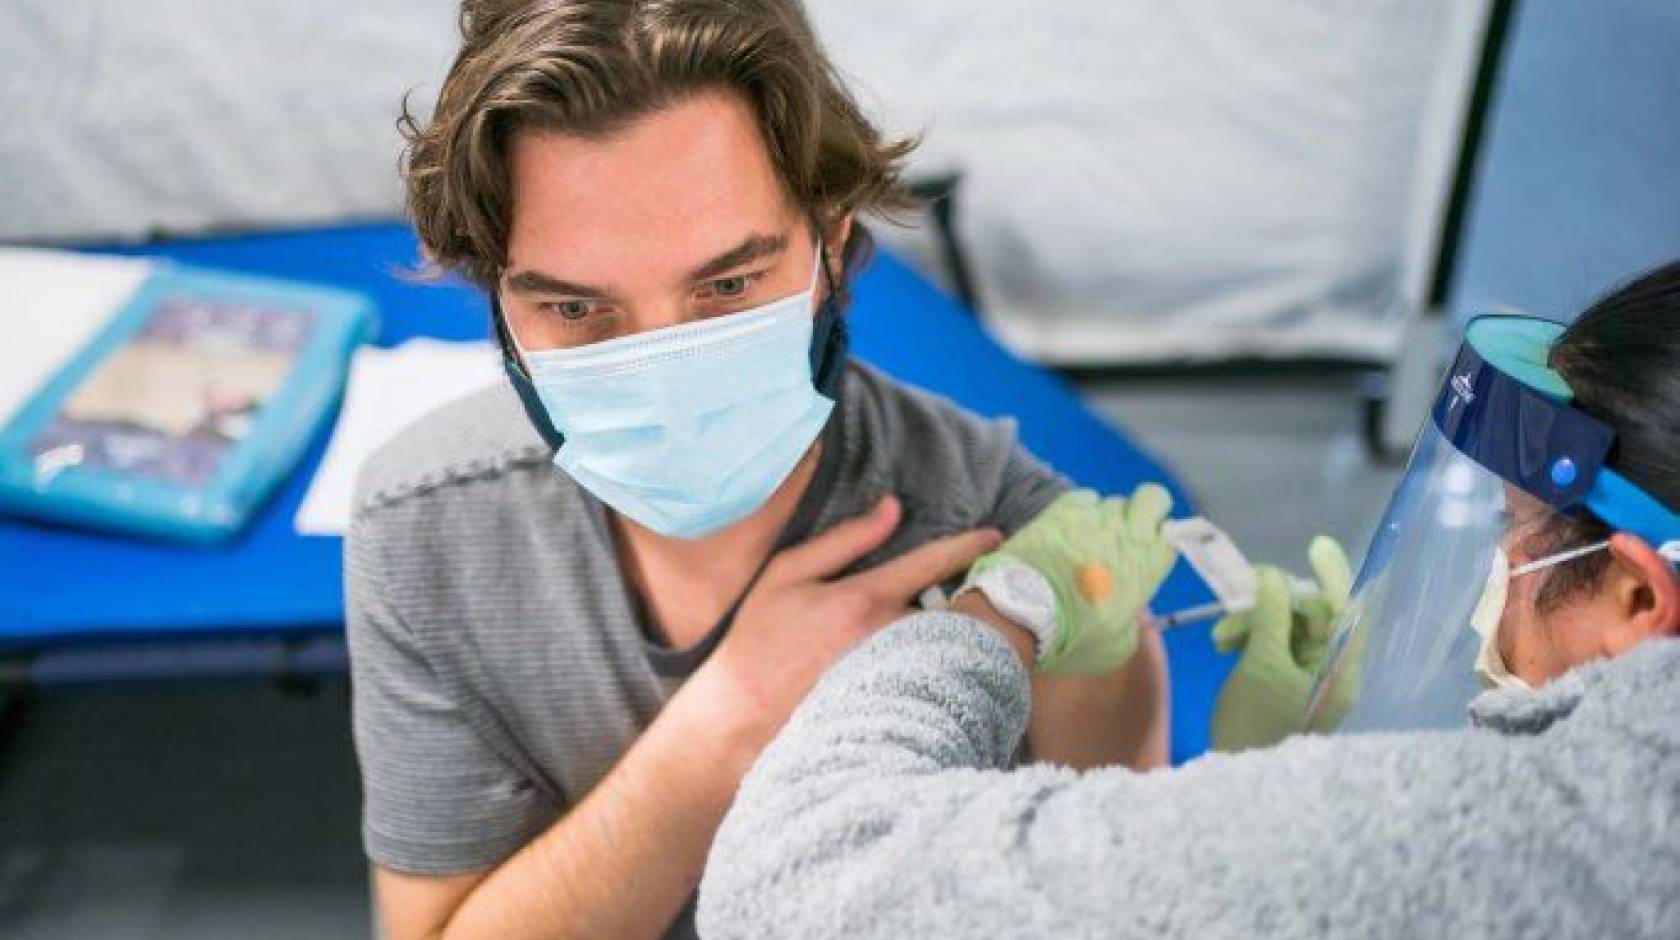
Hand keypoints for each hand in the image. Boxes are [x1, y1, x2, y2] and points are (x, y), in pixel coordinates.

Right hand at [694, 495, 1001, 764]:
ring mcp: (894, 676)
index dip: (967, 545)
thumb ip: (843, 540)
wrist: (741, 717)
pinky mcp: (893, 705)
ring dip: (953, 634)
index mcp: (862, 599)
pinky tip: (930, 666)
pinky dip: (939, 665)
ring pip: (944, 645)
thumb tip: (891, 508)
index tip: (995, 535)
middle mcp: (886, 639)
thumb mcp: (787, 575)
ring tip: (955, 630)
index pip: (930, 562)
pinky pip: (931, 677)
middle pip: (950, 609)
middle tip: (974, 592)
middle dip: (966, 599)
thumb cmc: (757, 641)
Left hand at [966, 486, 1176, 674]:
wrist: (1021, 614)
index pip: (1174, 533)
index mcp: (1146, 566)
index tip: (1151, 549)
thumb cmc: (1069, 637)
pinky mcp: (1061, 510)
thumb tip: (1127, 612)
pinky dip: (1079, 509)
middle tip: (1132, 528)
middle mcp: (1126, 534)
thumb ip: (1130, 622)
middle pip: (1153, 498)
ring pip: (1113, 500)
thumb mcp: (1116, 646)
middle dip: (1148, 508)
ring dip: (1106, 516)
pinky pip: (1083, 497)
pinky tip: (1068, 530)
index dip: (1162, 539)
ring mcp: (1093, 518)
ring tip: (1087, 541)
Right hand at [1209, 536, 1356, 751]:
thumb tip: (1275, 576)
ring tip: (1219, 637)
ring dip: (1252, 622)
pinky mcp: (1286, 682)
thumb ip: (1272, 616)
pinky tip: (1223, 644)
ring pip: (1286, 628)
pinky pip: (1274, 645)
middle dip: (1271, 605)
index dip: (1334, 575)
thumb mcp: (1260, 665)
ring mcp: (1309, 678)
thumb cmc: (1254, 725)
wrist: (1236, 778)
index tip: (1315, 544)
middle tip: (1236, 600)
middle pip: (1311, 616)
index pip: (1348, 610)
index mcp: (1340, 670)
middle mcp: (1332, 671)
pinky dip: (1249, 639)